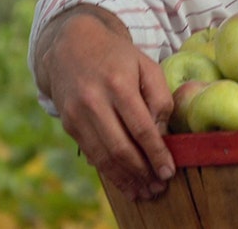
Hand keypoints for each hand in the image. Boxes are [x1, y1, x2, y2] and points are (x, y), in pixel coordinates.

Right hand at [35, 7, 175, 200]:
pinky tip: (124, 181)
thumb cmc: (118, 57)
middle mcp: (93, 101)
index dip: (156, 153)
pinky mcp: (68, 124)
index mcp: (118, 84)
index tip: (169, 171)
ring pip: (102, 156)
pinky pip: (91, 153)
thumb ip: (159, 98)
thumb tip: (161, 134)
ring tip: (144, 191)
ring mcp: (76, 114)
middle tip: (158, 187)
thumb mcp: (147, 66)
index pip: (140, 127)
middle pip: (119, 147)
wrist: (72, 46)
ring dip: (125, 178)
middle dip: (141, 172)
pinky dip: (108, 172)